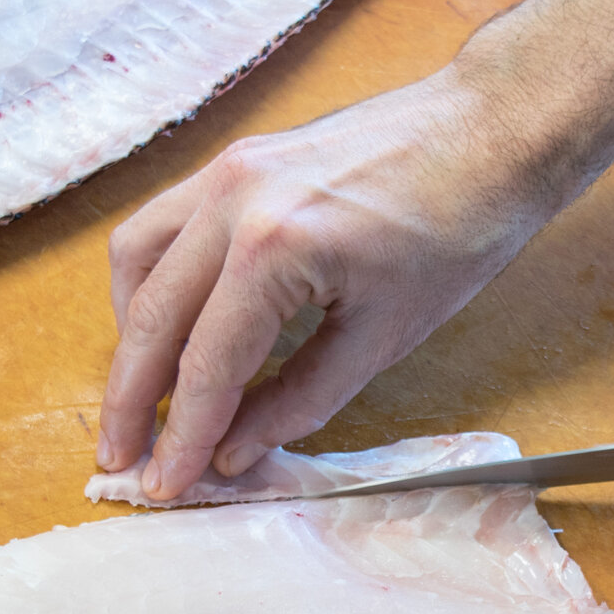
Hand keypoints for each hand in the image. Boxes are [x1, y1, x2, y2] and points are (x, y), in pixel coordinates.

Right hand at [96, 67, 577, 499]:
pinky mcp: (235, 160)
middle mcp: (233, 201)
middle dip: (131, 399)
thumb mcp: (385, 336)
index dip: (181, 436)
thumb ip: (299, 401)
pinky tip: (172, 323)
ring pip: (136, 262)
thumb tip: (233, 450)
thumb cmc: (460, 227)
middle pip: (150, 318)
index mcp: (274, 247)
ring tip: (144, 396)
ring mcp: (227, 170)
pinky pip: (164, 224)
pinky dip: (152, 280)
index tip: (163, 483)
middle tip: (122, 459)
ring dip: (130, 335)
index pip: (205, 364)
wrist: (491, 130)